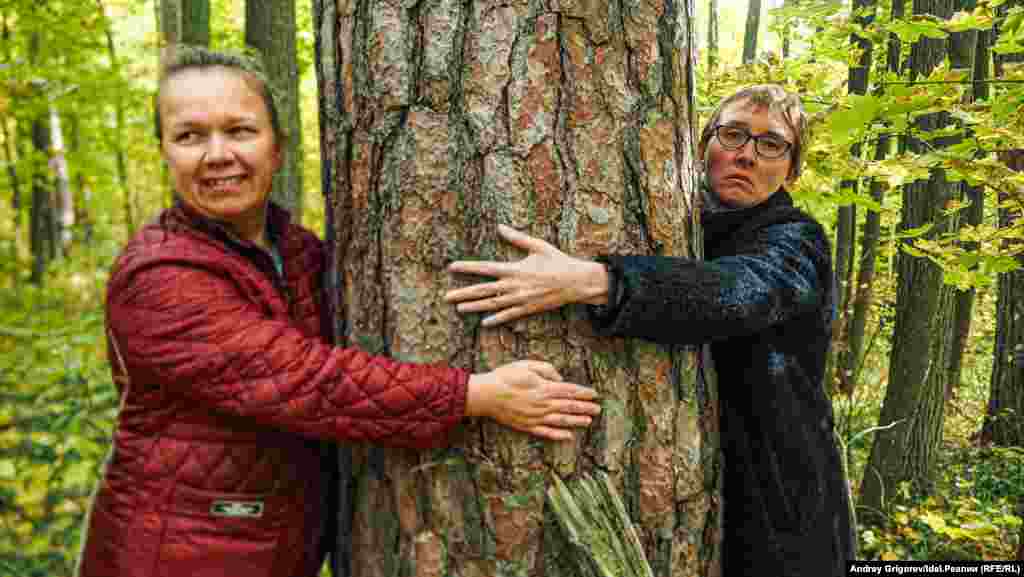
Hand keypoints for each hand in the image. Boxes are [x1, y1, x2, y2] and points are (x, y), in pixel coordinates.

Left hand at [445, 225, 608, 326]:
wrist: (576, 281)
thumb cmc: (557, 261)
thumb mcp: (537, 246)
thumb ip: (517, 238)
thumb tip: (500, 227)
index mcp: (515, 269)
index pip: (485, 268)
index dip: (467, 268)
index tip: (451, 267)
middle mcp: (514, 286)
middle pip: (483, 290)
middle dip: (463, 293)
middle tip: (446, 296)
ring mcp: (520, 300)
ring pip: (492, 305)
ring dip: (474, 307)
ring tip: (459, 308)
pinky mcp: (528, 309)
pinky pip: (509, 315)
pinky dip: (496, 319)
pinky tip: (484, 323)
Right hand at [465, 360, 600, 441]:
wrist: (486, 394)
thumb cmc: (505, 376)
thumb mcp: (527, 364)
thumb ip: (546, 370)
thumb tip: (560, 378)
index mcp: (543, 388)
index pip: (569, 391)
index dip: (583, 393)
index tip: (594, 394)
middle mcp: (542, 404)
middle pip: (569, 406)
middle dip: (585, 408)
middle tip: (598, 409)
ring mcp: (535, 417)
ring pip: (561, 421)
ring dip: (577, 421)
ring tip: (588, 421)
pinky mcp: (527, 426)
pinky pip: (546, 432)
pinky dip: (558, 435)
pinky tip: (568, 436)